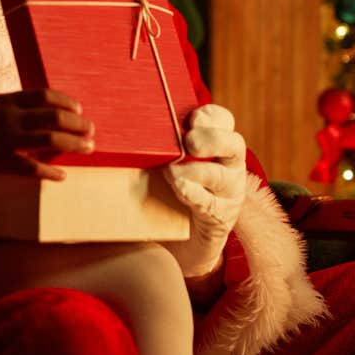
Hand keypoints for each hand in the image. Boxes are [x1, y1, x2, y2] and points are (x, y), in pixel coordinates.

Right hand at [0, 89, 93, 180]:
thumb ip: (7, 105)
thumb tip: (31, 107)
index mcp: (4, 100)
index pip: (44, 95)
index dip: (66, 102)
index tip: (78, 109)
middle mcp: (8, 117)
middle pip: (54, 116)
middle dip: (77, 124)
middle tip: (91, 130)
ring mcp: (4, 140)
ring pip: (49, 140)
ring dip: (73, 144)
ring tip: (88, 148)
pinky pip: (30, 168)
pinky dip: (48, 173)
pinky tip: (61, 176)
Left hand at [162, 104, 247, 277]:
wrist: (185, 237)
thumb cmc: (172, 188)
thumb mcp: (169, 161)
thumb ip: (160, 144)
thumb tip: (120, 124)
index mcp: (220, 146)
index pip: (224, 120)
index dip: (210, 116)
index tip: (191, 119)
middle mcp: (231, 166)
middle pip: (234, 144)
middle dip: (211, 139)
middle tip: (189, 142)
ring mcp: (230, 193)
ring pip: (223, 176)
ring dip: (197, 171)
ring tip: (173, 171)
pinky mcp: (221, 218)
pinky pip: (209, 204)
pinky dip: (192, 194)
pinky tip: (179, 189)